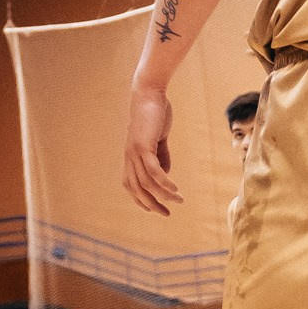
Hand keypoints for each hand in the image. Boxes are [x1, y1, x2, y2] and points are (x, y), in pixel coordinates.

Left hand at [122, 85, 179, 218]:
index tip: (156, 209)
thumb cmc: (154, 114)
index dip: (141, 200)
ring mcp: (134, 153)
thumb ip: (160, 156)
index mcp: (130, 157)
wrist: (149, 94)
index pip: (131, 186)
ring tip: (178, 200)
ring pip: (146, 183)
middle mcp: (129, 157)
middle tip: (167, 213)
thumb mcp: (158, 139)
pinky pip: (153, 171)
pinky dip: (164, 183)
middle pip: (137, 190)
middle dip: (152, 204)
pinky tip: (174, 188)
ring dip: (163, 195)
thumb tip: (165, 174)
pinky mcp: (143, 147)